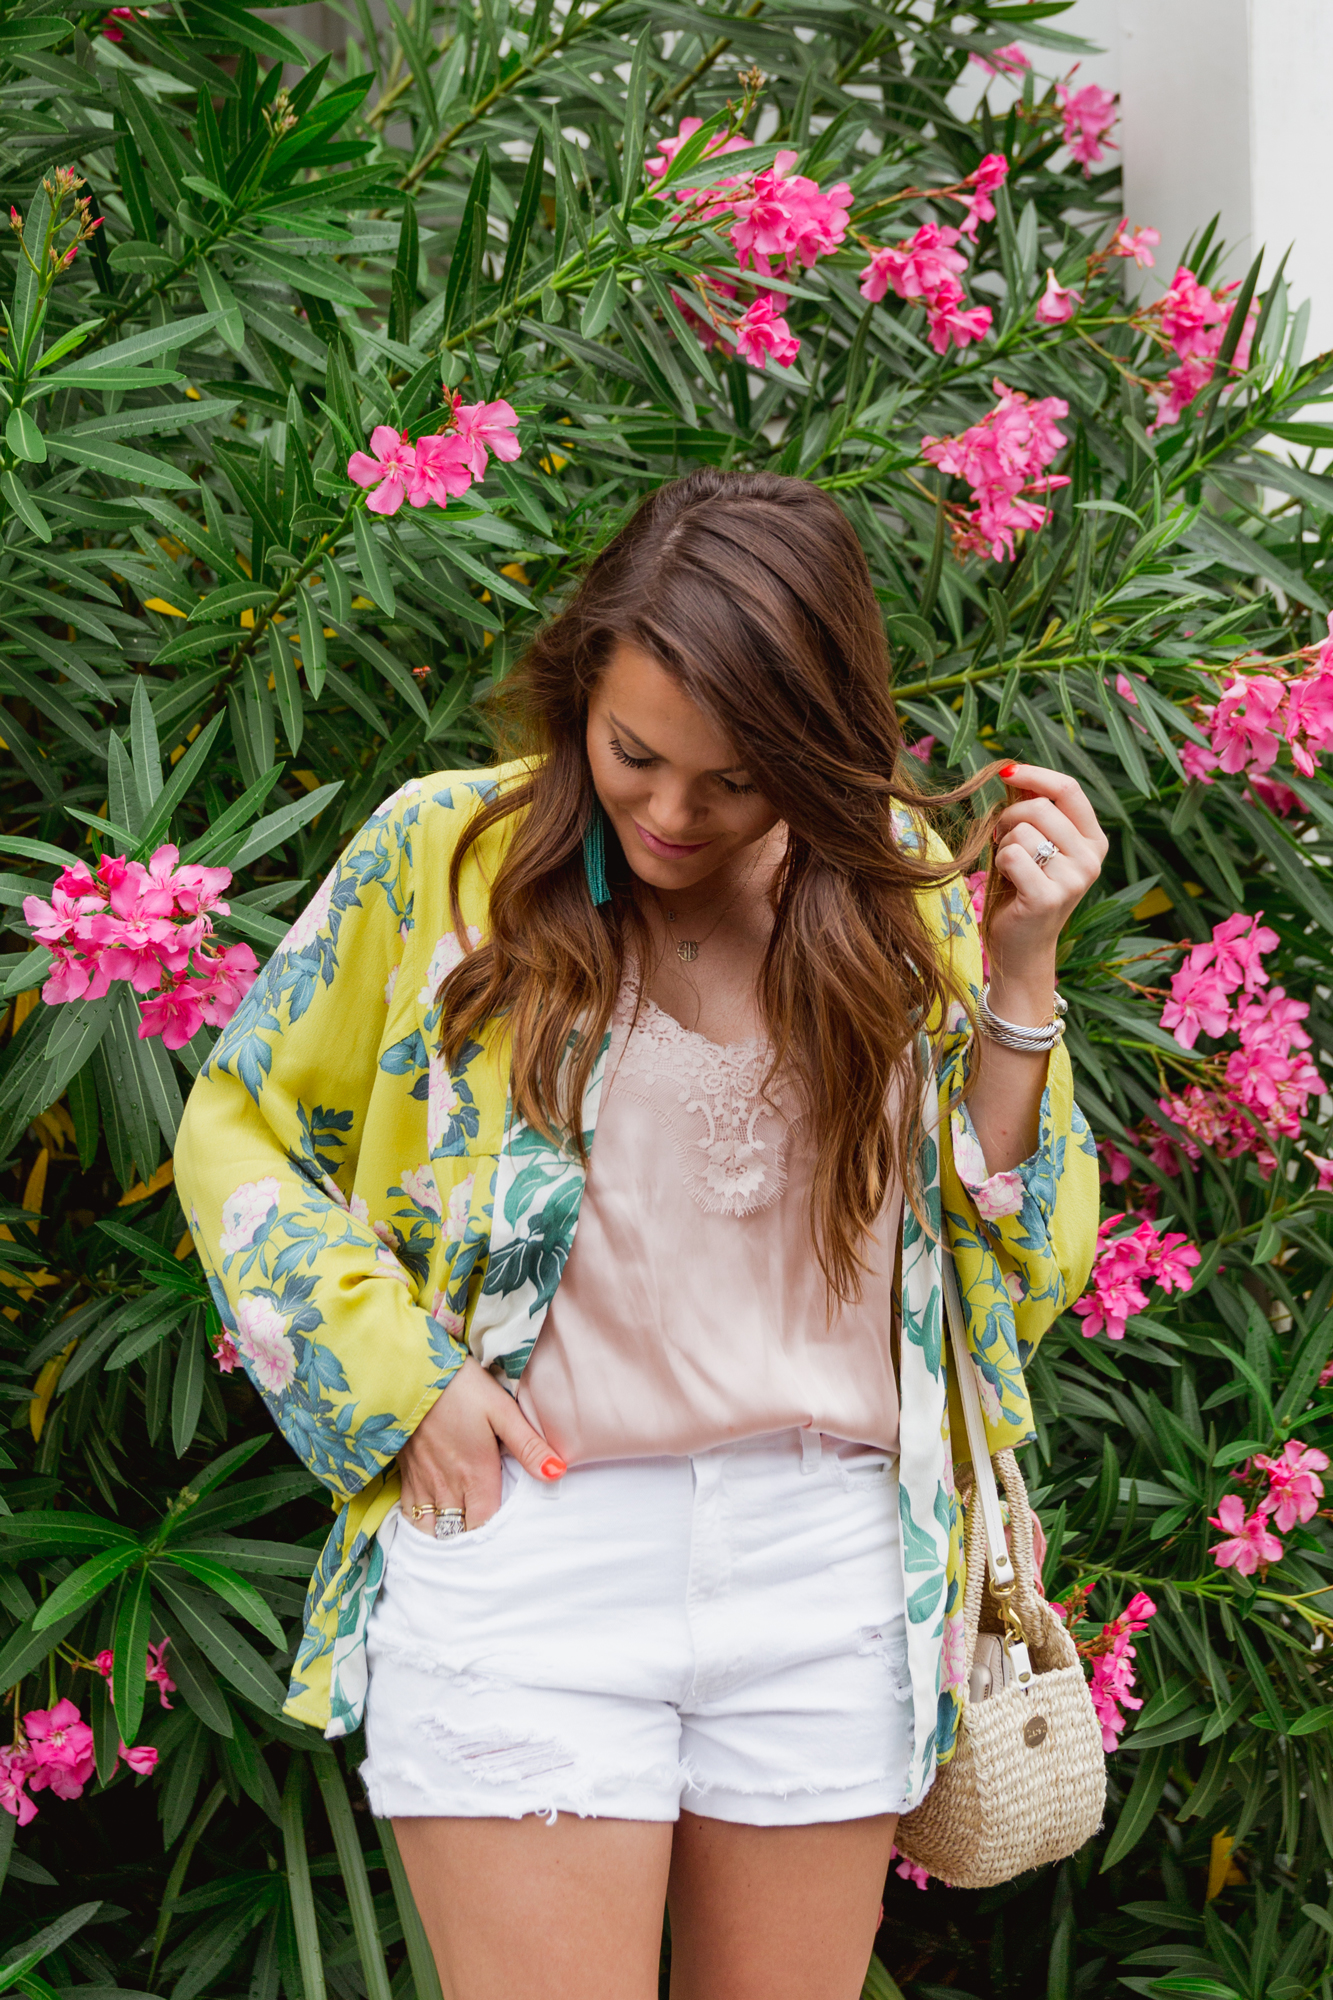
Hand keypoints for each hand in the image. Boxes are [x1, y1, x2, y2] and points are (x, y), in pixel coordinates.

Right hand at [397, 1356, 564, 1535]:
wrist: (411, 1372)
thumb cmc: (461, 1388)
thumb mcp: (501, 1411)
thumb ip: (528, 1446)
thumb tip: (558, 1473)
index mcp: (475, 1475)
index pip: (485, 1526)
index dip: (496, 1537)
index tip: (508, 1539)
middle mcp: (447, 1486)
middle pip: (459, 1533)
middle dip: (471, 1540)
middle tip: (486, 1540)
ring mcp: (423, 1481)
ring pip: (432, 1529)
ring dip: (447, 1535)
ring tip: (461, 1533)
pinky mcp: (405, 1472)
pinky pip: (410, 1513)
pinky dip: (422, 1523)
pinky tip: (433, 1519)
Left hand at [985, 764, 1107, 1022]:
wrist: (1021, 947)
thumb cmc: (1022, 890)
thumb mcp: (1034, 844)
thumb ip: (1031, 810)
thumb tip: (1012, 770)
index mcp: (1094, 841)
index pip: (1069, 789)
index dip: (1035, 774)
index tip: (1006, 772)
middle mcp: (1091, 858)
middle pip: (1040, 807)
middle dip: (1009, 817)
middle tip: (1001, 839)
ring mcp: (1074, 879)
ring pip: (1022, 831)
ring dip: (1003, 844)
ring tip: (1009, 867)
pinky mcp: (1048, 896)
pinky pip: (1011, 855)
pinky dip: (999, 864)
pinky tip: (1007, 883)